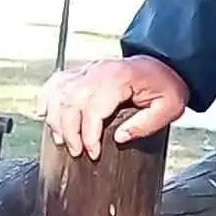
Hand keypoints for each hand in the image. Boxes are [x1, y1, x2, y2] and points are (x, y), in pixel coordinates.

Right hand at [39, 55, 188, 159]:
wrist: (166, 62)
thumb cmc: (167, 84)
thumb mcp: (170, 107)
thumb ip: (147, 124)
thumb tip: (120, 138)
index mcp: (120, 77)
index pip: (94, 108)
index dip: (89, 135)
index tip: (93, 153)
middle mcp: (99, 70)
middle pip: (70, 102)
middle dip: (69, 132)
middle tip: (77, 152)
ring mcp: (89, 69)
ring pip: (59, 93)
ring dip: (56, 120)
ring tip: (63, 141)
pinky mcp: (83, 71)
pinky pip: (57, 82)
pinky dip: (47, 98)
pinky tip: (45, 114)